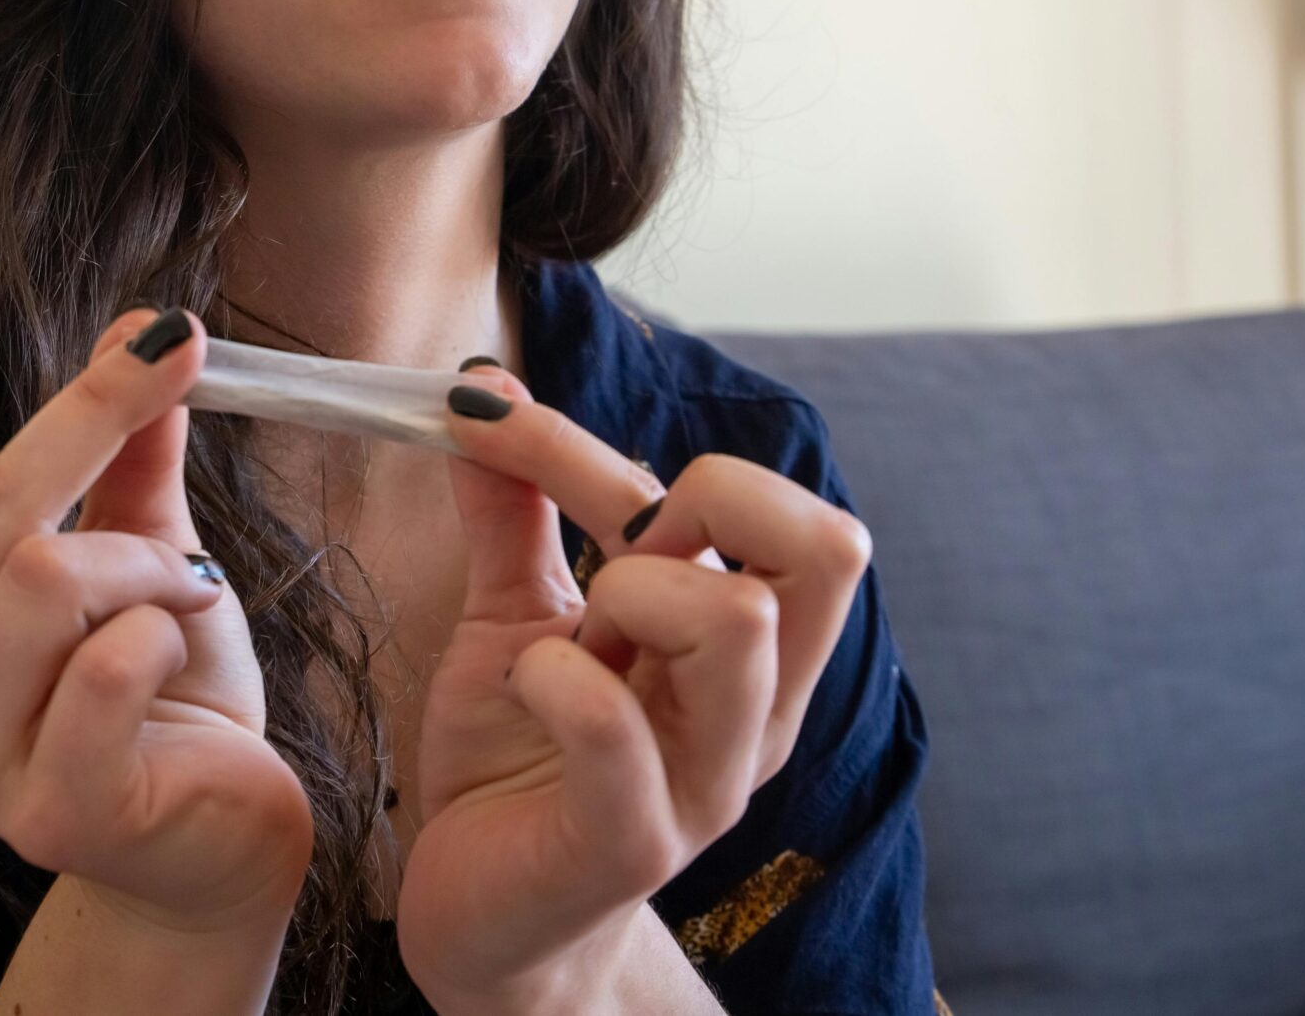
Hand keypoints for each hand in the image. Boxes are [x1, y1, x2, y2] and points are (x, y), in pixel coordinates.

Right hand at [0, 307, 312, 933]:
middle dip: (106, 432)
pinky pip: (106, 668)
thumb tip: (144, 324)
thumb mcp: (144, 547)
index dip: (27, 420)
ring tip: (182, 598)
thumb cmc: (169, 689)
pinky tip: (177, 667)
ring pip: (41, 577)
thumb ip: (128, 450)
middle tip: (187, 375)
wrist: (221, 832)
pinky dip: (165, 637)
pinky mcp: (51, 814)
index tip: (133, 384)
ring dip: (146, 565)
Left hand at [393, 364, 873, 1006]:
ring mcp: (706, 780)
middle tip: (597, 558)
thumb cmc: (516, 763)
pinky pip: (614, 720)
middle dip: (693, 501)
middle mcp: (754, 709)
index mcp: (749, 645)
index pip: (764, 499)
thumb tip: (484, 384)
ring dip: (627, 592)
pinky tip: (523, 693)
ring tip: (564, 643)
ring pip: (736, 621)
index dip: (617, 439)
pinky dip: (550, 676)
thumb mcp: (513, 615)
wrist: (483, 919)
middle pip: (821, 544)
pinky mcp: (636, 841)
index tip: (491, 420)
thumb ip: (513, 509)